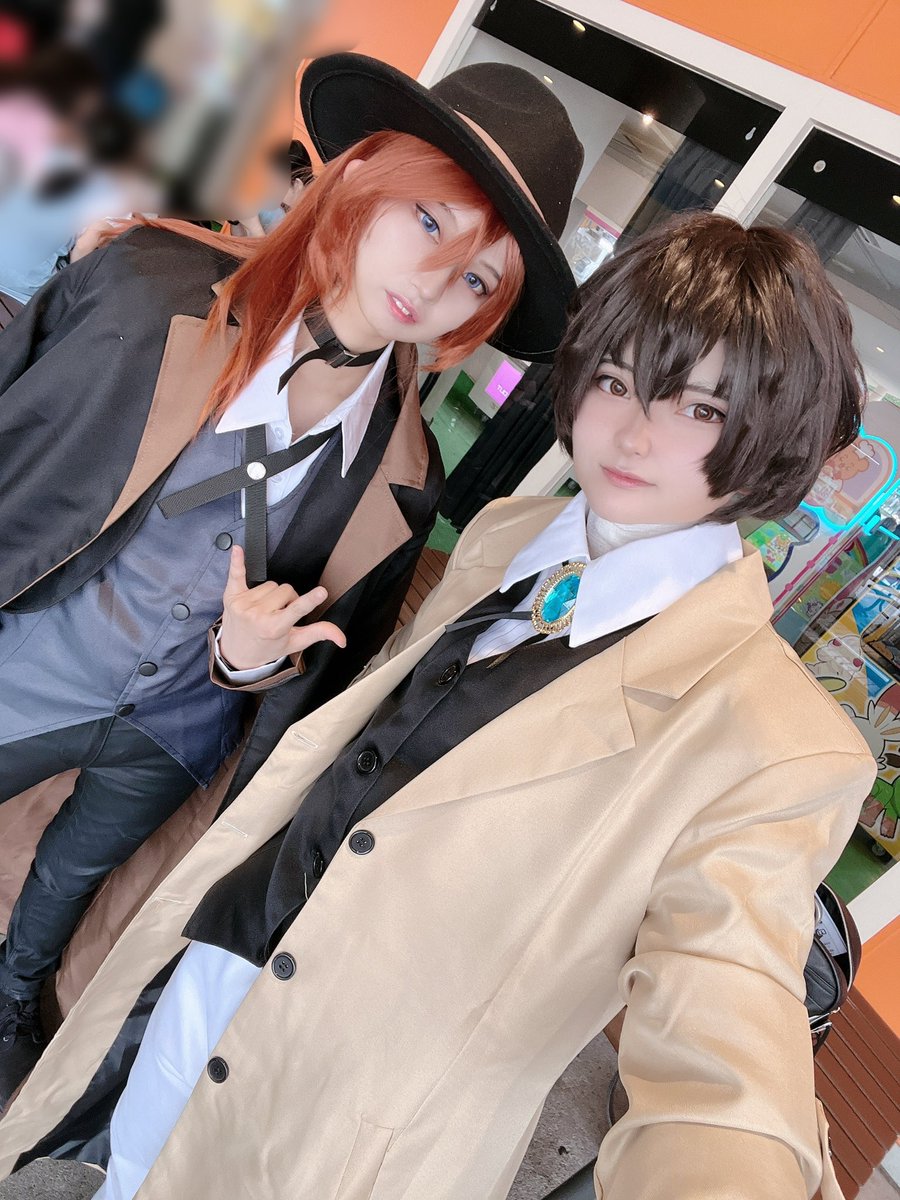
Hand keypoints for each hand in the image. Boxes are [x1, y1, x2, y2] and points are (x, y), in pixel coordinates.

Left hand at [219, 544, 345, 669]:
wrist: (236, 654)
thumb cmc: (267, 648)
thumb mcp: (294, 643)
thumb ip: (318, 634)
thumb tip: (341, 638)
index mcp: (275, 628)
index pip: (297, 610)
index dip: (311, 600)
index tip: (321, 592)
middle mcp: (257, 616)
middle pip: (286, 590)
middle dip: (288, 599)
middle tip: (280, 613)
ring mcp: (243, 605)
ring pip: (271, 584)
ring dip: (272, 594)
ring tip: (266, 609)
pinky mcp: (231, 596)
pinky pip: (236, 574)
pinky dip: (237, 562)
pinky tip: (238, 550)